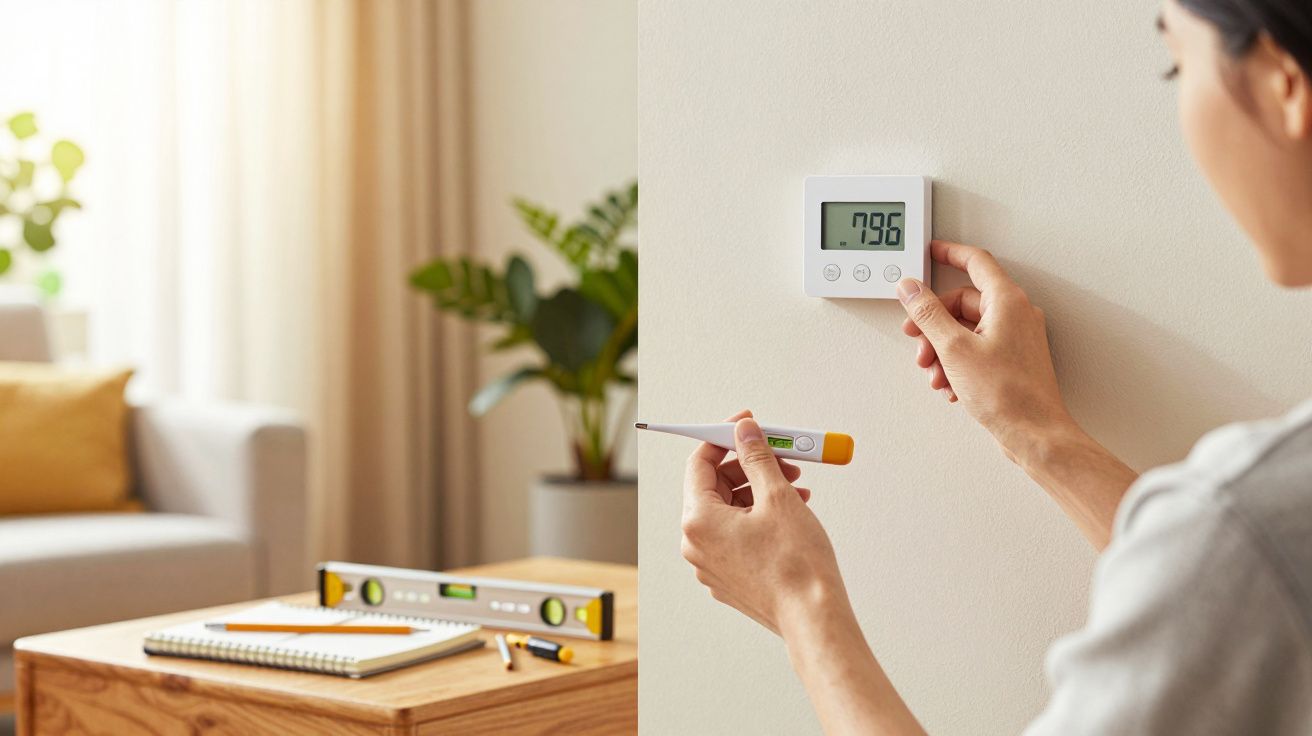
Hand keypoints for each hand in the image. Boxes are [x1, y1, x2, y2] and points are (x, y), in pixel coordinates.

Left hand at [681, 410, 844, 635]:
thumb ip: (757, 458)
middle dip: (749, 467)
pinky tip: (791, 513)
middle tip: (781, 457)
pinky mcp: (730, 578)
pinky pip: (737, 536)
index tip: (746, 425)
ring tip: (796, 487)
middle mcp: (696, 545)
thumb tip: (745, 432)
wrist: (813, 618)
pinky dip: (759, 518)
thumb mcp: (777, 497)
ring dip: (759, 492)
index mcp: (698, 521)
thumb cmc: (796, 565)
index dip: (724, 438)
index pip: (700, 464)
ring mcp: (712, 565)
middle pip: (715, 487)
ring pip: (729, 512)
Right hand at [898, 240, 1074, 461]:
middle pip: (963, 302)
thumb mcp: (954, 348)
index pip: (975, 261)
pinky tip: (950, 384)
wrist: (1033, 433)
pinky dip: (957, 363)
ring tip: (935, 370)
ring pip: (967, 329)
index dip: (949, 254)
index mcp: (1006, 301)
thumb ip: (928, 314)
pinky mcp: (1012, 359)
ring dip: (942, 348)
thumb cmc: (1008, 394)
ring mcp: (1016, 337)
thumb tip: (911, 289)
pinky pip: (977, 349)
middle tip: (917, 336)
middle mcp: (1015, 314)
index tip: (931, 252)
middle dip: (934, 322)